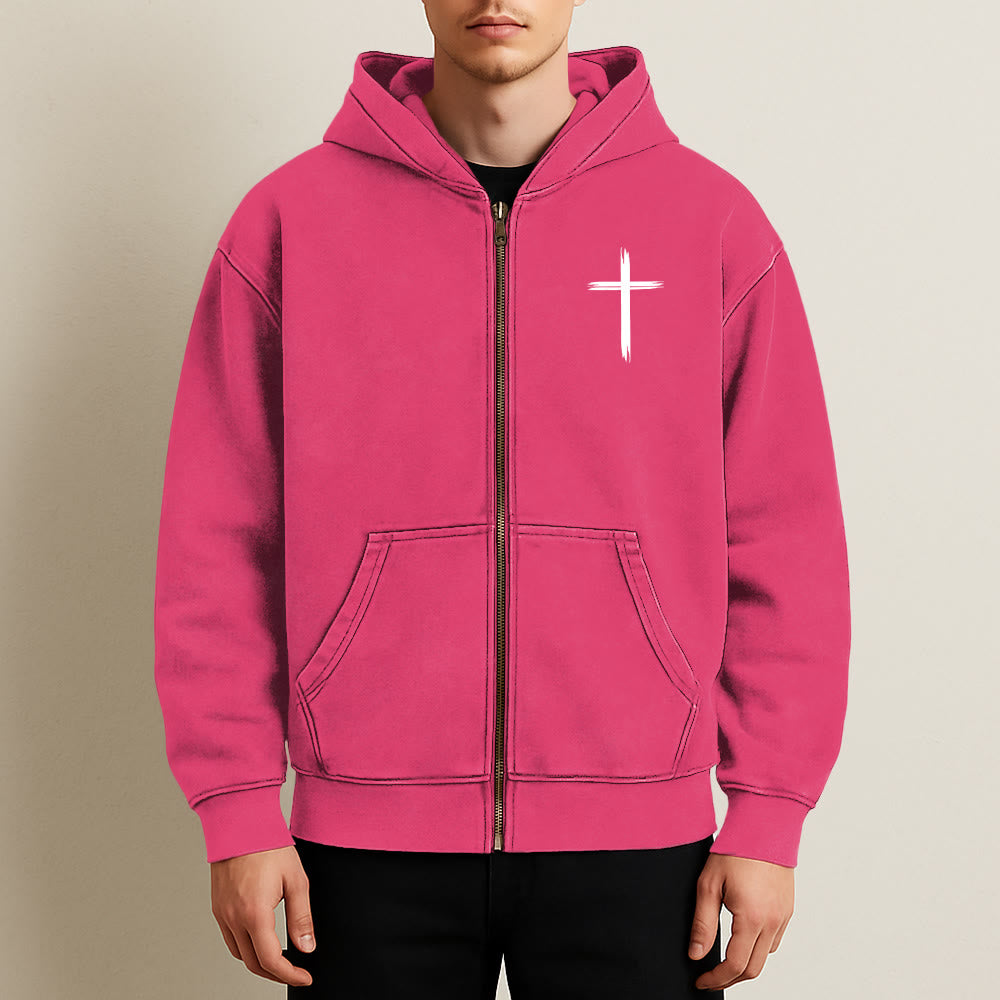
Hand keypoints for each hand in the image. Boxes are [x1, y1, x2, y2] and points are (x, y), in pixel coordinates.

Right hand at [210, 844, 315, 985]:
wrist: (240, 822)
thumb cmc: (269, 845)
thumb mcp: (296, 879)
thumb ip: (301, 917)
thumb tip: (307, 948)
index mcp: (255, 913)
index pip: (271, 960)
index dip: (290, 975)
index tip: (305, 976)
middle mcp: (233, 918)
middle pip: (253, 963)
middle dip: (276, 973)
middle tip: (296, 971)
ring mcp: (222, 913)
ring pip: (239, 954)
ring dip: (259, 962)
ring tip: (281, 959)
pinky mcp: (217, 907)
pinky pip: (229, 938)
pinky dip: (245, 947)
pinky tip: (260, 940)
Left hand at [688, 851, 793, 989]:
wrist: (765, 826)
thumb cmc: (735, 850)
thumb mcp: (709, 885)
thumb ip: (703, 923)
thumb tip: (696, 954)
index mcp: (752, 918)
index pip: (735, 965)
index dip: (716, 978)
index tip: (701, 980)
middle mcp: (773, 922)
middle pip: (753, 969)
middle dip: (730, 977)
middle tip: (710, 975)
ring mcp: (783, 916)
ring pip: (766, 955)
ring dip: (746, 962)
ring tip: (724, 956)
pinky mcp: (788, 908)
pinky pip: (775, 939)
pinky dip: (759, 946)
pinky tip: (744, 936)